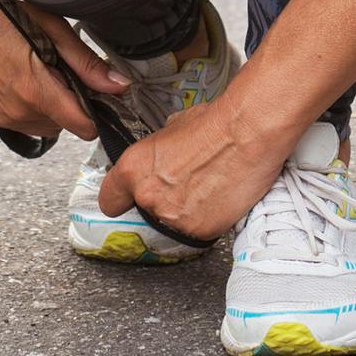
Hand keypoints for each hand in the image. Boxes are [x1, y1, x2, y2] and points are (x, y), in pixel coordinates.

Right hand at [0, 0, 128, 143]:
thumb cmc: (2, 13)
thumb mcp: (51, 29)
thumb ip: (87, 64)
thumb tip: (119, 86)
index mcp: (35, 91)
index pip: (84, 126)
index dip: (96, 109)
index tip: (96, 89)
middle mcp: (18, 112)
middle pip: (67, 125)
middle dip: (71, 101)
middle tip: (58, 66)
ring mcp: (4, 117)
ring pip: (49, 125)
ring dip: (52, 105)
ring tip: (38, 68)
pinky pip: (29, 121)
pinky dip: (34, 105)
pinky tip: (23, 75)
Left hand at [98, 90, 288, 241]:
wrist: (246, 134)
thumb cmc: (213, 125)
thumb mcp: (170, 129)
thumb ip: (156, 153)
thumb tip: (160, 158)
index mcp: (134, 169)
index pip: (109, 199)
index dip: (119, 198)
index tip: (125, 199)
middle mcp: (149, 197)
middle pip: (146, 211)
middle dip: (161, 201)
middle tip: (184, 184)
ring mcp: (174, 217)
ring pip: (173, 222)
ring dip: (186, 210)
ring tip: (208, 186)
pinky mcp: (200, 231)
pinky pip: (198, 230)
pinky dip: (207, 218)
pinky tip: (219, 196)